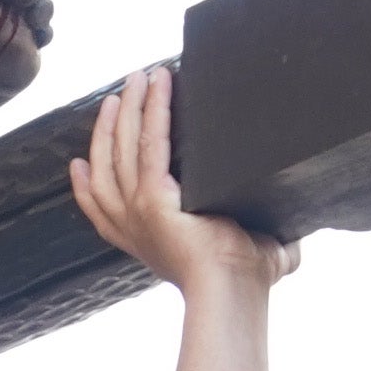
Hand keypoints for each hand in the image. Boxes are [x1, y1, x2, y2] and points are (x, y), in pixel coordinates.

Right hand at [66, 64, 293, 299]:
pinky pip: (151, 140)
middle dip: (109, 127)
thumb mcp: (237, 260)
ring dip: (128, 107)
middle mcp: (132, 225)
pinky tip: (160, 83)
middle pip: (107, 165)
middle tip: (117, 96)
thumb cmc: (243, 283)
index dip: (85, 184)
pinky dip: (155, 107)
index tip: (78, 162)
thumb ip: (256, 247)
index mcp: (142, 240)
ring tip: (136, 78)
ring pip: (122, 145)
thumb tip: (291, 248)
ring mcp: (137, 210)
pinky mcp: (152, 197)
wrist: (236, 292)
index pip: (101, 208)